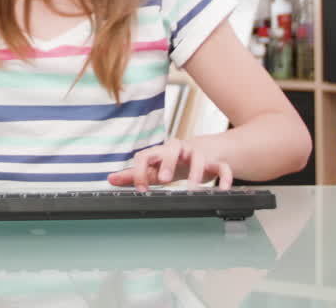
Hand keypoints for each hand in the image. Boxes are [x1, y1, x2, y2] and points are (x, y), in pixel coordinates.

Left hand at [106, 137, 232, 190]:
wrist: (203, 150)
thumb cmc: (174, 161)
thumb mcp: (155, 167)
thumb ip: (134, 173)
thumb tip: (110, 179)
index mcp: (161, 152)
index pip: (146, 154)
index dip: (140, 170)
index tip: (140, 189)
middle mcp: (179, 150)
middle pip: (173, 146)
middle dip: (168, 161)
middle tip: (165, 179)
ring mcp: (198, 154)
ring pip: (198, 156)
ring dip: (195, 172)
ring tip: (192, 189)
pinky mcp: (215, 162)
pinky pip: (222, 167)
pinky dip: (225, 177)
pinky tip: (223, 190)